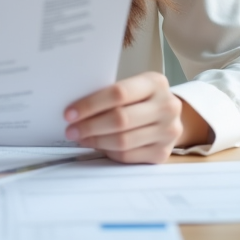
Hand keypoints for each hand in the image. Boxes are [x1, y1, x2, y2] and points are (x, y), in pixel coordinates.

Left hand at [63, 72, 209, 163]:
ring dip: (96, 141)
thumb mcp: (133, 87)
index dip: (91, 104)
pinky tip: (99, 146)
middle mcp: (167, 106)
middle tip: (71, 129)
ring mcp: (168, 131)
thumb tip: (76, 110)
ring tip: (82, 138)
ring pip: (123, 141)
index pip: (119, 93)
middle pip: (120, 119)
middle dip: (90, 126)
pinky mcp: (163, 153)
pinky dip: (109, 152)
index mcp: (155, 83)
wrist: (168, 116)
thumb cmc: (142, 99)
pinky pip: (128, 156)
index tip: (70, 112)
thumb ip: (111, 95)